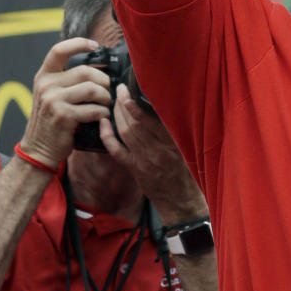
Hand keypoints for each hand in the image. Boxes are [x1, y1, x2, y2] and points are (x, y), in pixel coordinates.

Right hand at [19, 37, 112, 169]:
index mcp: (44, 76)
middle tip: (108, 92)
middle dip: (103, 81)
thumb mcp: (51, 95)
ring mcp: (53, 100)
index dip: (78, 44)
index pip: (59, 50)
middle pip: (85, 71)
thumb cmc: (52, 120)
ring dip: (105, 98)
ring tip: (106, 105)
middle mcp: (46, 85)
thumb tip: (98, 67)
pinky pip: (93, 109)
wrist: (39, 149)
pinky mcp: (63, 116)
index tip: (95, 45)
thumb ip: (66, 80)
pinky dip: (103, 113)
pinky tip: (102, 117)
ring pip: (92, 89)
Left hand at [98, 84, 204, 222]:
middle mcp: (157, 151)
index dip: (137, 104)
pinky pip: (117, 151)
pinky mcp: (134, 169)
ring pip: (125, 133)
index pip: (152, 120)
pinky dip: (107, 136)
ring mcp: (144, 161)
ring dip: (116, 115)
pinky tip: (103, 123)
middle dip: (123, 104)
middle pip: (135, 123)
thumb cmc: (187, 172)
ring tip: (113, 101)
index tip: (131, 89)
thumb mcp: (187, 149)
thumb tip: (161, 107)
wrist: (182, 201)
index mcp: (172, 144)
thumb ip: (174, 131)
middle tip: (118, 89)